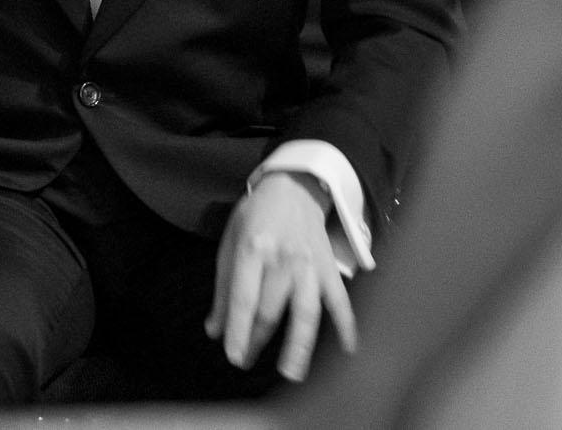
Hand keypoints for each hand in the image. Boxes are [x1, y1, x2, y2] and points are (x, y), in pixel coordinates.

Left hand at [205, 172, 357, 381]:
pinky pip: (339, 301)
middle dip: (257, 339)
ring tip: (293, 372)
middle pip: (271, 309)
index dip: (237, 329)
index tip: (232, 355)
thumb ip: (222, 288)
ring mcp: (309, 265)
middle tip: (245, 361)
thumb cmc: (254, 218)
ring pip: (306, 311)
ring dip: (300, 344)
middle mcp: (283, 259)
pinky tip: (347, 350)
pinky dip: (346, 326)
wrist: (293, 189)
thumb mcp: (230, 242)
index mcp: (253, 248)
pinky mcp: (329, 269)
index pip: (243, 297)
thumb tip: (213, 330)